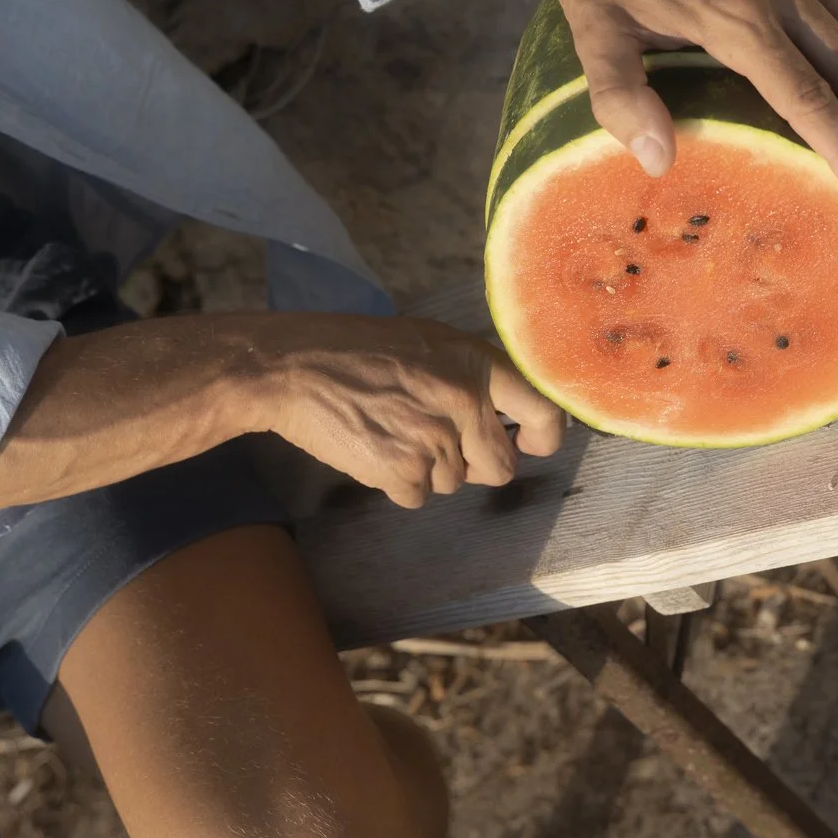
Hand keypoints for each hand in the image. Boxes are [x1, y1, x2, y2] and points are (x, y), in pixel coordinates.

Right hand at [266, 315, 564, 508]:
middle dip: (476, 465)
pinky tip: (373, 448)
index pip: (543, 410)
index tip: (530, 443)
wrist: (294, 368)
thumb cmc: (357, 351)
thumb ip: (470, 375)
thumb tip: (503, 416)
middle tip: (439, 443)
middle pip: (500, 467)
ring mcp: (434, 440)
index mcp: (476, 363)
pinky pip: (417, 496)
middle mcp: (464, 402)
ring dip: (426, 469)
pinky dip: (396, 482)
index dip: (543, 436)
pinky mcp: (402, 471)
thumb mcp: (428, 342)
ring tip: (390, 430)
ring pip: (452, 483)